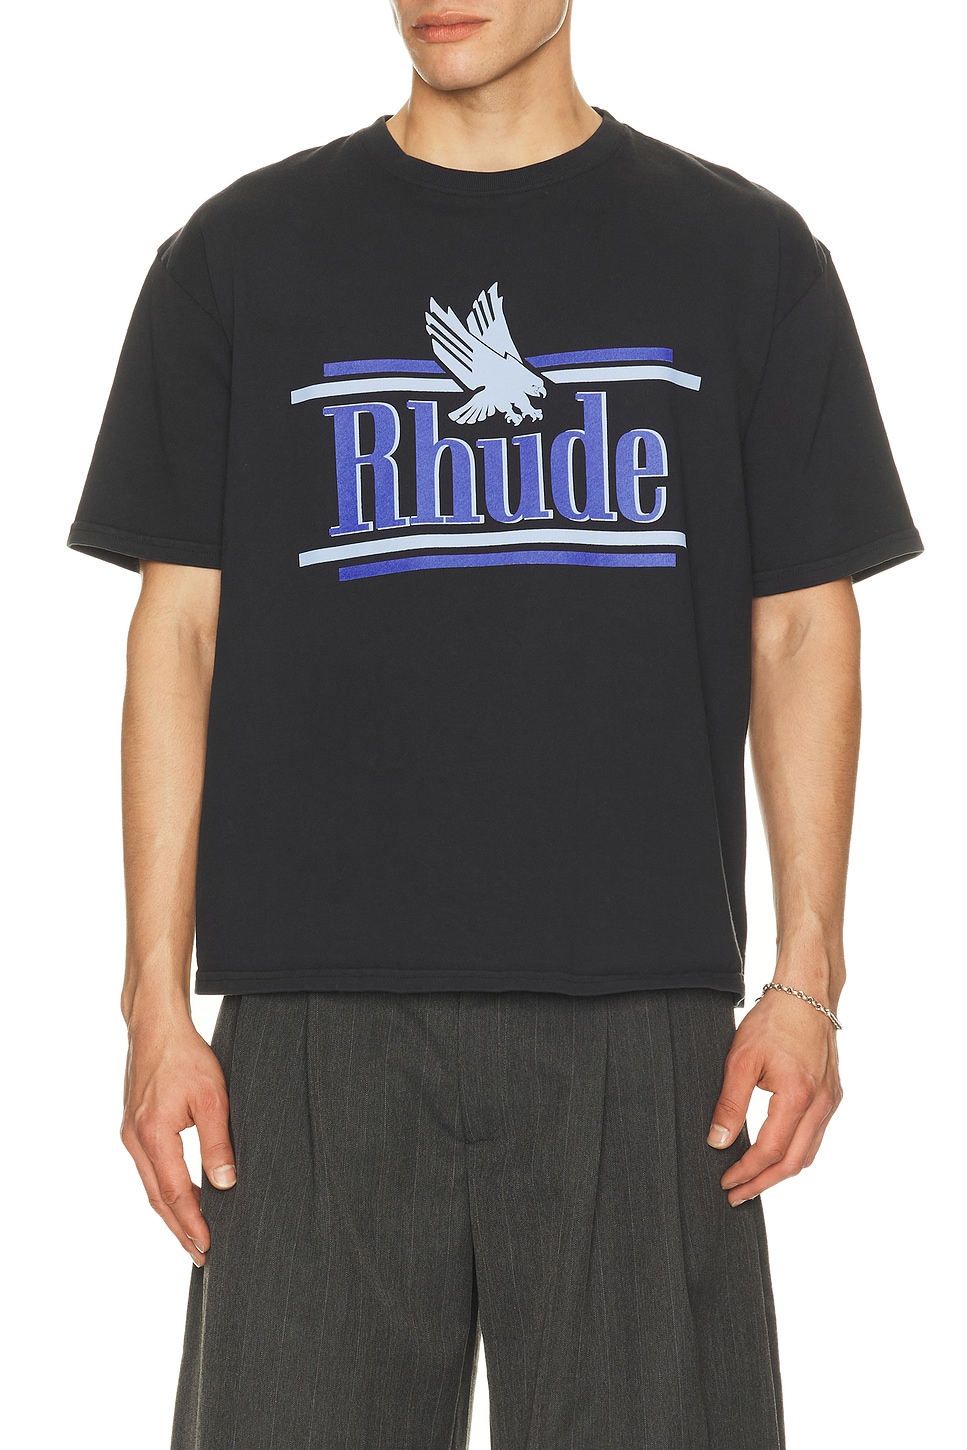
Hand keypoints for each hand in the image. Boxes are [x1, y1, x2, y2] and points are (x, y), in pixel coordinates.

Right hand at [120, 1012, 236, 1265]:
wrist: (155, 1027)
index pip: (175, 1194)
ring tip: (193, 1236)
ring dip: (171, 1213)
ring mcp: (130, 1134)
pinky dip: (164, 1190)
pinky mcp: (132, 1127)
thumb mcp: (213, 1098)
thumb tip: (225, 1184)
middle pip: (158, 1199)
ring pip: (150, 1186)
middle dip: (179, 1229)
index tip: (208, 1248)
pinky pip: (148, 1169)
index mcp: (154, 1135)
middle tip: (200, 1256)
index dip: (192, 1224)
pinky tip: (181, 1197)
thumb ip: (218, 1143)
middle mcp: (135, 1140)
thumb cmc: (187, 1056)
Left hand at [706, 988, 842, 1203]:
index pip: (771, 1151)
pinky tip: (776, 1153)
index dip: (747, 1172)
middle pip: (794, 1163)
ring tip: (753, 1180)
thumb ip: (729, 1103)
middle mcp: (821, 1104)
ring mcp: (831, 1101)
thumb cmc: (772, 1020)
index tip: (726, 1182)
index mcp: (798, 1097)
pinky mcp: (832, 1095)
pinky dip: (795, 1152)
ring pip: (808, 1153)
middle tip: (737, 1195)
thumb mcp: (741, 1059)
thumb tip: (718, 1142)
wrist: (807, 994)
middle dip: (763, 1183)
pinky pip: (816, 1136)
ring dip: (780, 1172)